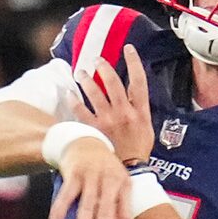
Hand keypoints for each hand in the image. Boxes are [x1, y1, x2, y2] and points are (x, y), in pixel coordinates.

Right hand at [48, 131, 133, 218]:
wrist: (86, 142)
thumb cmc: (103, 170)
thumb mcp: (117, 183)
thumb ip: (117, 207)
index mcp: (124, 184)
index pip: (124, 212)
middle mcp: (110, 179)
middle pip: (106, 210)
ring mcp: (92, 175)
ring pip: (87, 205)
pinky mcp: (74, 172)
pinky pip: (66, 195)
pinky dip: (59, 211)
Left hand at [76, 44, 156, 164]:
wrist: (129, 169)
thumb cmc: (138, 150)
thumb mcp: (147, 128)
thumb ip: (140, 110)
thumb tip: (135, 96)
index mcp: (140, 111)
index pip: (138, 80)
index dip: (134, 62)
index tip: (128, 49)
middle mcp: (124, 112)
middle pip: (113, 82)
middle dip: (104, 67)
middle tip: (97, 60)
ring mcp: (108, 120)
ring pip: (95, 93)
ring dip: (86, 80)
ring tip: (81, 72)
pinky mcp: (95, 129)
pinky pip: (81, 111)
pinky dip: (74, 101)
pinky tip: (70, 94)